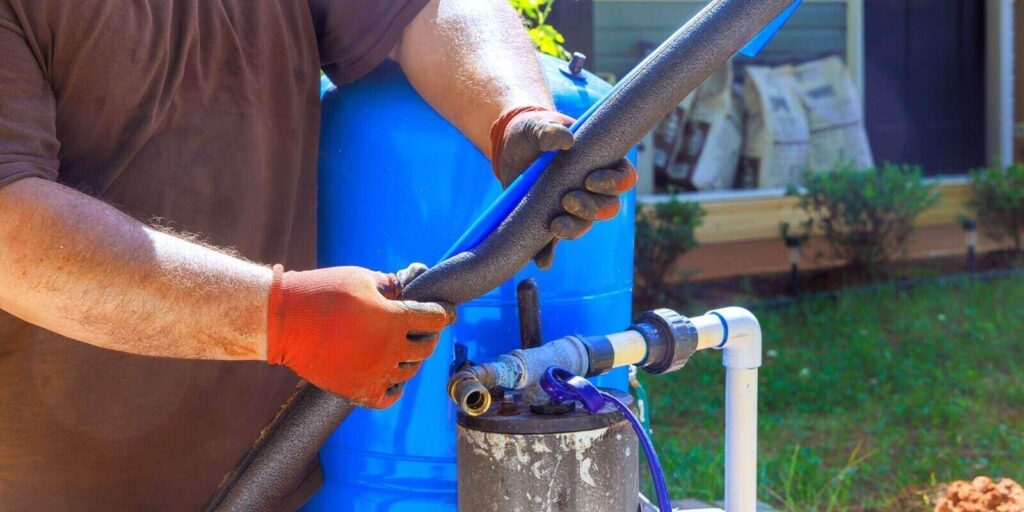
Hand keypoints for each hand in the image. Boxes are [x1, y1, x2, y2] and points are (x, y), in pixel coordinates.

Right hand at [266, 263, 450, 408]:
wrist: (282, 322)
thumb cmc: (321, 293)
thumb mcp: (361, 278)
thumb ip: (390, 285)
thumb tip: (407, 287)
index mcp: (394, 320)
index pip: (435, 319)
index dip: (441, 312)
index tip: (442, 310)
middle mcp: (389, 350)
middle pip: (426, 347)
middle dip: (427, 335)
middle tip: (420, 327)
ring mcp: (373, 373)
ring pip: (409, 371)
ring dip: (410, 358)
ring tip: (399, 347)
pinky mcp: (356, 390)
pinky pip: (388, 396)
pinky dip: (394, 386)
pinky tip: (389, 374)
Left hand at [490, 106, 637, 268]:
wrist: (510, 149)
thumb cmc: (532, 132)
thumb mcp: (537, 128)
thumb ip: (550, 131)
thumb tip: (567, 141)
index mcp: (600, 162)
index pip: (623, 177)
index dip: (614, 182)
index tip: (590, 180)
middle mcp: (591, 190)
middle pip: (608, 207)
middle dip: (592, 208)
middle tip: (568, 200)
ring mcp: (571, 208)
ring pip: (585, 225)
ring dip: (574, 229)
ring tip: (555, 224)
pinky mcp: (549, 221)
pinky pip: (553, 243)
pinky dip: (549, 254)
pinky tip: (543, 261)